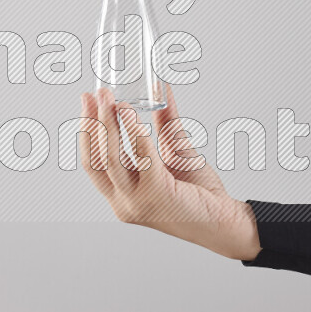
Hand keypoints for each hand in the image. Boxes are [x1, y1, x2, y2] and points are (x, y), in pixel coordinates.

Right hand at [79, 87, 260, 260]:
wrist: (224, 221)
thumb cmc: (199, 192)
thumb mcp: (173, 153)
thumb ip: (165, 124)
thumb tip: (162, 90)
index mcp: (120, 194)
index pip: (91, 161)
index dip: (86, 130)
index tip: (87, 101)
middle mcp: (123, 202)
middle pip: (96, 158)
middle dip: (92, 122)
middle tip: (97, 94)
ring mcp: (137, 201)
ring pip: (111, 157)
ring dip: (108, 124)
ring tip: (110, 98)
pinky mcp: (158, 193)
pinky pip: (141, 156)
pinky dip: (133, 131)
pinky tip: (130, 112)